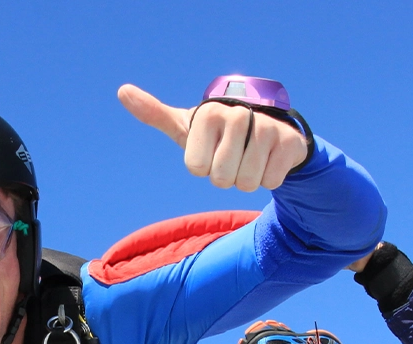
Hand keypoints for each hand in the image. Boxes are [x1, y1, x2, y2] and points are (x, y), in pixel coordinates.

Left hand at [119, 84, 307, 191]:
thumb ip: (154, 113)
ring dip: (245, 179)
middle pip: (221, 178)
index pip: (196, 168)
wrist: (265, 129)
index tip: (210, 149)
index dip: (202, 167)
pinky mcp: (290, 142)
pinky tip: (267, 160)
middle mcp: (238, 115)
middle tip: (231, 157)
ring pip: (246, 182)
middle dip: (224, 177)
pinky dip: (267, 179)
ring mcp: (267, 127)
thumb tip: (122, 90)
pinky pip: (270, 182)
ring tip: (248, 159)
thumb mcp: (185, 126)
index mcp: (209, 113)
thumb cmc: (216, 133)